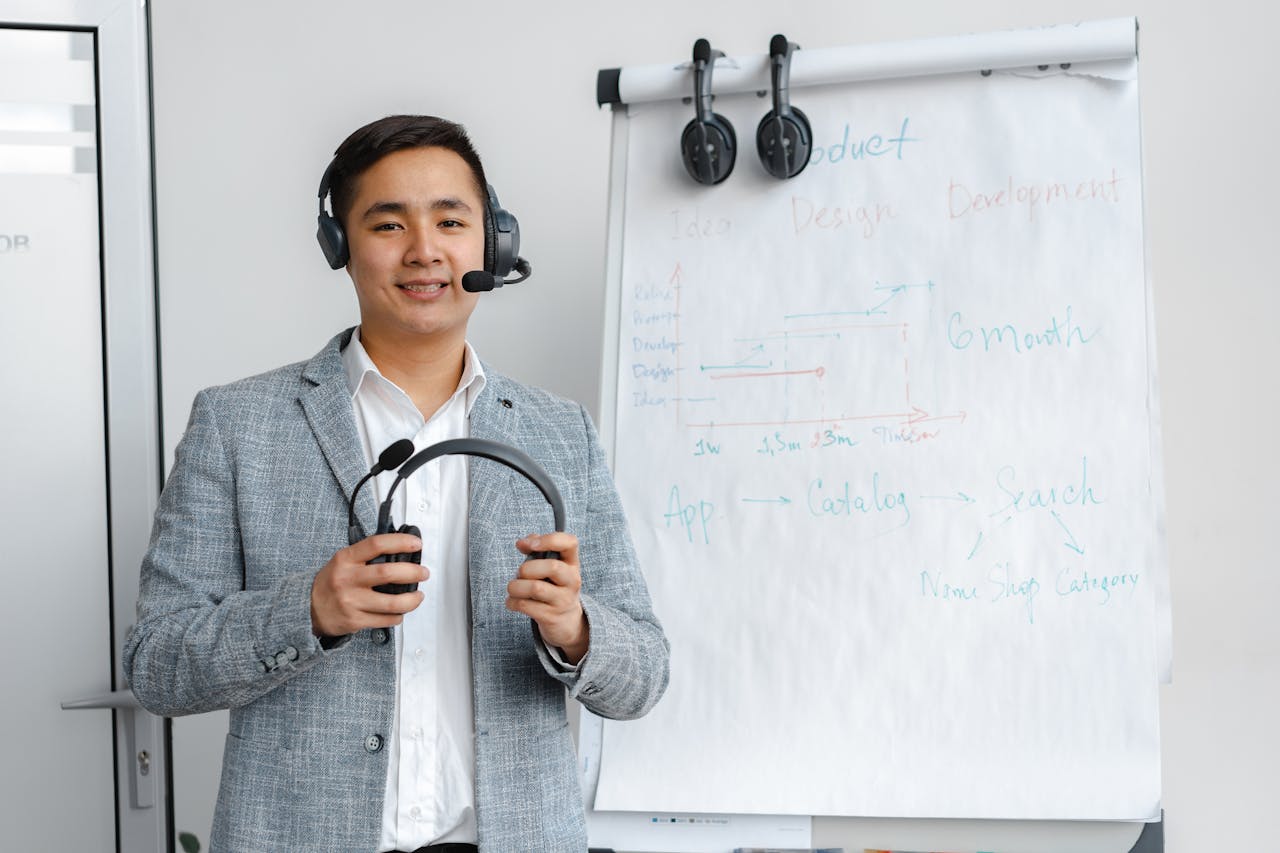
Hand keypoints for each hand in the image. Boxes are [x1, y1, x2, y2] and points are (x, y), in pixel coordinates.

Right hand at [310, 533, 428, 637]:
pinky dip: (399, 616)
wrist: (307, 608)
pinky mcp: (355, 621)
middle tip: (423, 573)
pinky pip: (385, 620)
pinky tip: (401, 611)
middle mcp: (348, 579)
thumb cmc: (331, 582)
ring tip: (418, 595)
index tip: (417, 544)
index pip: (376, 544)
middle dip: (413, 572)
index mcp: (346, 559)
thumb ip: (367, 555)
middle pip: (388, 573)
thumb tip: (402, 549)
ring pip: (392, 603)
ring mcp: (351, 602)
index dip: (400, 542)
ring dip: (412, 599)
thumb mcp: (343, 561)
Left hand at [507, 532, 588, 663]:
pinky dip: (512, 602)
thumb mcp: (551, 567)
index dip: (549, 540)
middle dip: (527, 568)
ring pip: (535, 588)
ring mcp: (563, 600)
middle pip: (552, 567)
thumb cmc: (553, 588)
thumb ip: (537, 550)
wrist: (567, 622)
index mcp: (572, 563)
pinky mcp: (551, 617)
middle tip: (520, 574)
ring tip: (513, 588)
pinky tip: (512, 602)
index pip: (570, 543)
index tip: (530, 545)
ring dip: (515, 586)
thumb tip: (522, 543)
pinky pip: (525, 605)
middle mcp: (572, 581)